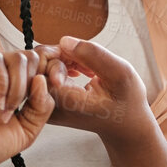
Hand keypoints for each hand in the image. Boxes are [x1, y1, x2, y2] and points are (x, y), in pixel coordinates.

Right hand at [0, 49, 54, 166]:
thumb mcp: (26, 128)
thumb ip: (42, 105)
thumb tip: (44, 79)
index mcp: (11, 84)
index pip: (39, 63)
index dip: (54, 68)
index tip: (62, 82)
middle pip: (31, 57)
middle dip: (34, 83)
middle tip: (20, 108)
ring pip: (16, 58)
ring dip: (18, 88)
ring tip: (5, 112)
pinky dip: (3, 85)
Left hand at [28, 35, 149, 140]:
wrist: (126, 126)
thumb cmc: (127, 103)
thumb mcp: (120, 73)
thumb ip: (93, 55)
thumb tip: (64, 41)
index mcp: (64, 101)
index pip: (45, 64)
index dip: (63, 54)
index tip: (85, 64)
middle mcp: (49, 107)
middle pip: (39, 66)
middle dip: (63, 56)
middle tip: (87, 63)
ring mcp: (46, 107)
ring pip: (41, 69)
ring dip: (63, 61)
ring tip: (86, 69)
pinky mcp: (47, 104)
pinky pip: (44, 77)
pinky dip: (61, 68)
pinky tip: (78, 72)